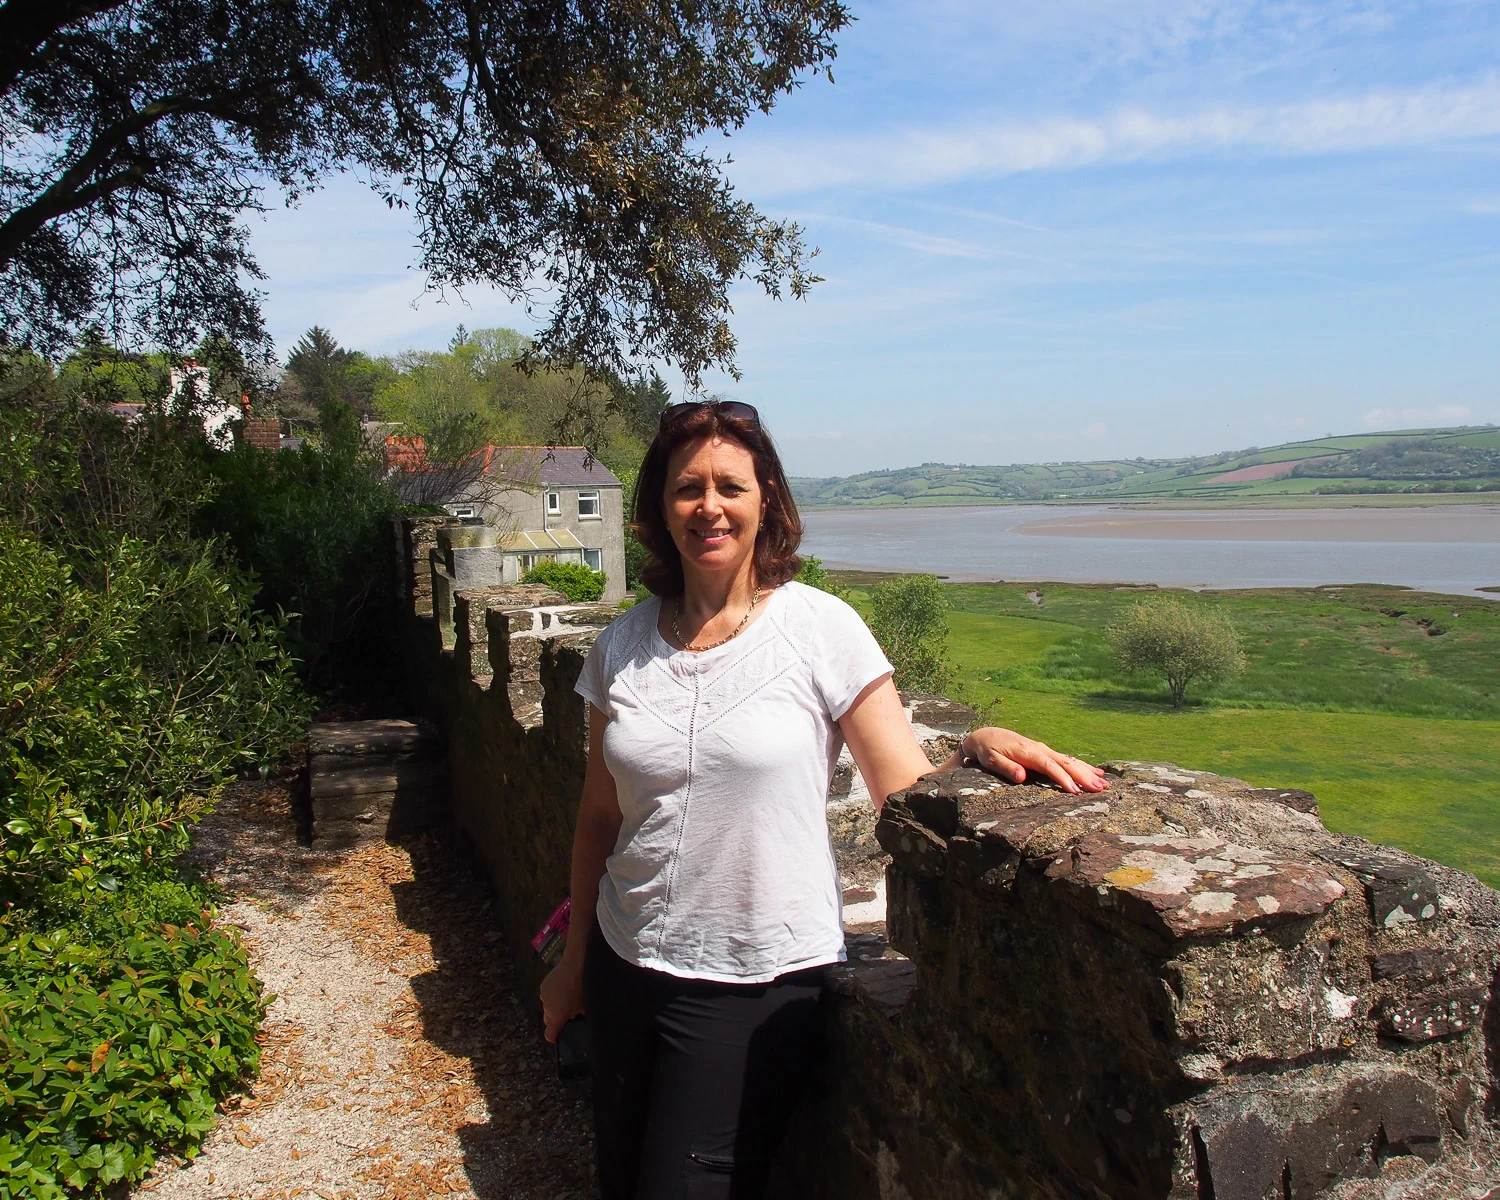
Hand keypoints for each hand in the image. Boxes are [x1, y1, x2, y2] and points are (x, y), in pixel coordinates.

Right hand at [540, 958, 585, 1042]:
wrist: (576, 966)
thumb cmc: (582, 987)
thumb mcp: (584, 1006)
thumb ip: (578, 1016)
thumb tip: (578, 1016)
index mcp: (557, 1016)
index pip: (549, 1035)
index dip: (554, 1036)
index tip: (557, 1036)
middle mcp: (547, 1008)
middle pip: (548, 1020)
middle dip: (556, 1018)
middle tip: (568, 1012)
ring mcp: (544, 996)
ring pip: (547, 1006)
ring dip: (554, 1005)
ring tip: (566, 997)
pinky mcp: (543, 985)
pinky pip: (547, 995)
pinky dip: (553, 994)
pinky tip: (563, 988)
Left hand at [961, 728, 1106, 794]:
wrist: (986, 736)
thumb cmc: (987, 750)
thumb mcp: (990, 760)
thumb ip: (1006, 768)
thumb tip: (1022, 776)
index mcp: (1028, 752)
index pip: (1049, 766)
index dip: (1063, 778)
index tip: (1075, 791)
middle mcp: (1040, 749)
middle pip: (1065, 763)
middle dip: (1083, 775)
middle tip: (1100, 788)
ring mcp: (1044, 750)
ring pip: (1069, 761)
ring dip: (1087, 771)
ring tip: (1104, 782)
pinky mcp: (1045, 753)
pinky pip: (1066, 760)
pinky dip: (1082, 766)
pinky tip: (1096, 772)